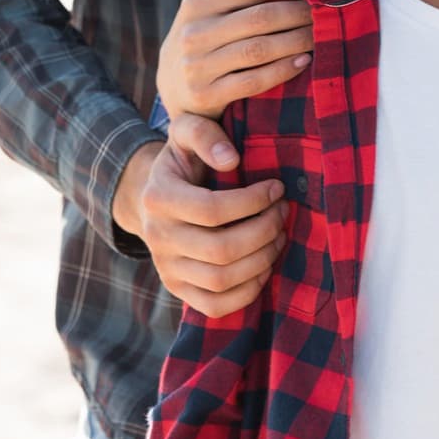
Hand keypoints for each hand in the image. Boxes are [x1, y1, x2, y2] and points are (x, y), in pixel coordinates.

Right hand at [117, 116, 286, 316]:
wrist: (155, 198)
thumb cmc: (183, 162)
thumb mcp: (187, 133)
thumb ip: (204, 134)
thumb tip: (231, 159)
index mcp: (158, 198)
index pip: (212, 209)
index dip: (253, 201)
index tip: (277, 188)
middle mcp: (158, 237)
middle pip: (221, 249)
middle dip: (264, 231)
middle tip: (283, 213)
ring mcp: (166, 269)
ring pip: (221, 280)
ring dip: (262, 260)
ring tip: (279, 236)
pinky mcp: (178, 290)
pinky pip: (216, 306)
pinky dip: (249, 291)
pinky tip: (264, 265)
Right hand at [157, 0, 311, 119]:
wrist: (172, 87)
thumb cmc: (203, 35)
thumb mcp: (211, 2)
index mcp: (195, 4)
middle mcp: (193, 34)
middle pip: (260, 17)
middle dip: (298, 13)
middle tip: (324, 12)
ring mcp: (198, 67)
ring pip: (259, 49)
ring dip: (296, 41)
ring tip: (318, 34)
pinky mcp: (207, 96)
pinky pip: (253, 81)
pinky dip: (283, 70)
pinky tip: (303, 61)